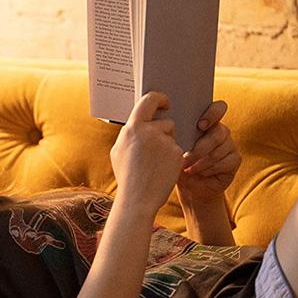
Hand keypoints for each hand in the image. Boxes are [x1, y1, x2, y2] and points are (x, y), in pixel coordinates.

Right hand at [110, 92, 184, 215]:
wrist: (137, 199)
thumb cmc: (126, 176)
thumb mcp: (119, 151)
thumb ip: (130, 134)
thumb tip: (139, 123)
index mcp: (133, 128)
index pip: (149, 100)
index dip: (159, 98)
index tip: (165, 102)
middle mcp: (150, 132)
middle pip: (166, 122)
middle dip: (165, 131)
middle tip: (159, 145)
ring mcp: (165, 142)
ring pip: (173, 137)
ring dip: (168, 146)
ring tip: (155, 164)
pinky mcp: (177, 154)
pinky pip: (178, 150)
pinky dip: (172, 159)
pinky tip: (162, 170)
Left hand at [176, 100, 240, 204]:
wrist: (189, 187)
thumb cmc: (178, 163)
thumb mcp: (173, 147)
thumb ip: (175, 133)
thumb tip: (168, 124)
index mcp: (206, 122)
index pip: (218, 108)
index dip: (212, 113)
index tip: (200, 125)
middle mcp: (221, 131)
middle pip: (218, 133)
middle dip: (200, 149)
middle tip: (184, 159)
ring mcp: (230, 145)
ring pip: (220, 150)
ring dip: (201, 162)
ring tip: (188, 168)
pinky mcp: (235, 160)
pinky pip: (225, 162)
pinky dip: (209, 169)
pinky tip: (199, 173)